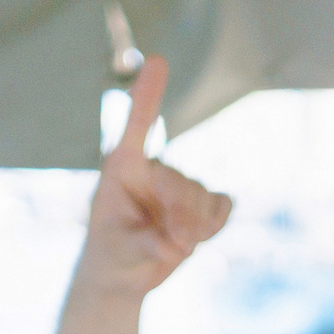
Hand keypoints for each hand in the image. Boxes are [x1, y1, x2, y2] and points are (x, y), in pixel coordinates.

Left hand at [71, 57, 232, 302]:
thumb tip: (176, 247)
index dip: (148, 95)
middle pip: (181, 181)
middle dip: (181, 216)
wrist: (125, 272)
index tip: (158, 60)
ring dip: (196, 226)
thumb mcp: (117, 251)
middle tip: (175, 244)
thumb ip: (145, 245)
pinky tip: (199, 238)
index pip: (137, 126)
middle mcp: (153, 168)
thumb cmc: (111, 253)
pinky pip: (221, 206)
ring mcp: (180, 184)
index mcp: (122, 168)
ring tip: (178, 245)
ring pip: (203, 196)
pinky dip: (215, 225)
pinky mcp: (202, 203)